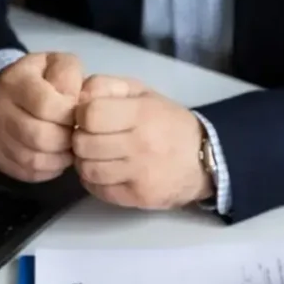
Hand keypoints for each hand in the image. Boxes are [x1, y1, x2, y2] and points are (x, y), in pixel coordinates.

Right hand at [0, 52, 82, 181]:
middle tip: (76, 134)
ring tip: (69, 146)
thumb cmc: (41, 79)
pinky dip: (49, 169)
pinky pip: (28, 173)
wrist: (4, 93)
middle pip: (39, 137)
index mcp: (16, 82)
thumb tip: (78, 103)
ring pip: (33, 160)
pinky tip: (56, 156)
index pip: (46, 105)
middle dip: (66, 139)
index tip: (79, 114)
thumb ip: (70, 76)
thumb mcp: (57, 64)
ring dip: (60, 158)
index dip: (69, 114)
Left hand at [71, 75, 212, 208]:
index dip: (83, 115)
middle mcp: (141, 144)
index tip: (91, 119)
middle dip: (81, 140)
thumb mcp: (143, 93)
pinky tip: (105, 173)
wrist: (206, 160)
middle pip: (83, 143)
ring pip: (88, 169)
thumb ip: (108, 86)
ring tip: (98, 157)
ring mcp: (140, 174)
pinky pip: (98, 190)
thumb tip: (78, 96)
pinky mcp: (139, 196)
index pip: (91, 114)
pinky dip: (94, 182)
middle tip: (93, 139)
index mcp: (142, 113)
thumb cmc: (168, 122)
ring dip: (86, 162)